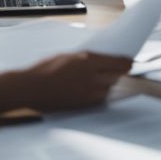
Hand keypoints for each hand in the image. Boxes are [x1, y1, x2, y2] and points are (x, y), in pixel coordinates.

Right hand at [0, 52, 131, 114]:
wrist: (30, 88)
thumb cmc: (44, 70)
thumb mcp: (67, 56)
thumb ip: (85, 58)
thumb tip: (99, 60)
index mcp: (87, 60)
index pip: (117, 62)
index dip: (126, 63)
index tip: (130, 62)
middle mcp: (91, 76)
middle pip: (118, 76)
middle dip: (123, 74)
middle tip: (127, 72)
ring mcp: (88, 91)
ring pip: (111, 88)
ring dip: (114, 84)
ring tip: (114, 81)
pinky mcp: (83, 103)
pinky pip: (101, 99)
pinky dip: (104, 94)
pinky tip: (102, 91)